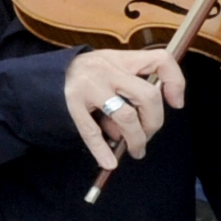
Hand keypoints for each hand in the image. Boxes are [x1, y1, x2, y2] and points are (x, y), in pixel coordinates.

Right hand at [62, 44, 189, 172]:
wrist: (44, 77)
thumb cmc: (85, 76)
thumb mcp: (109, 70)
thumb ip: (130, 87)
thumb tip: (145, 122)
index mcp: (119, 59)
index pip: (159, 60)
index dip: (175, 82)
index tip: (176, 103)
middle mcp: (105, 69)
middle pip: (147, 95)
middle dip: (154, 122)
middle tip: (149, 135)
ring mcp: (88, 87)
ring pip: (126, 116)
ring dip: (136, 138)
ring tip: (135, 149)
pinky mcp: (71, 105)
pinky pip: (92, 131)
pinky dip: (102, 150)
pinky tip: (109, 162)